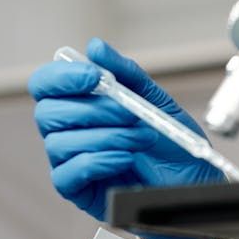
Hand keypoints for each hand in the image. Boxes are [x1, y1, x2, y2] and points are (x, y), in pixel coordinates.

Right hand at [28, 37, 222, 238]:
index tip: (95, 77)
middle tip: (130, 113)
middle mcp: (69, 131)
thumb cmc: (171, 142)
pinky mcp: (78, 191)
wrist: (192, 181)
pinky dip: (97, 161)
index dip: (62, 77)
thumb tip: (95, 47)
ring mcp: (70, 162)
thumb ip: (125, 73)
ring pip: (59, 143)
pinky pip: (66, 174)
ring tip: (140, 139)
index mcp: (80, 104)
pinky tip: (125, 159)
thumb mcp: (154, 100)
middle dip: (93, 109)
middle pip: (47, 113)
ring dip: (105, 136)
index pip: (45, 85)